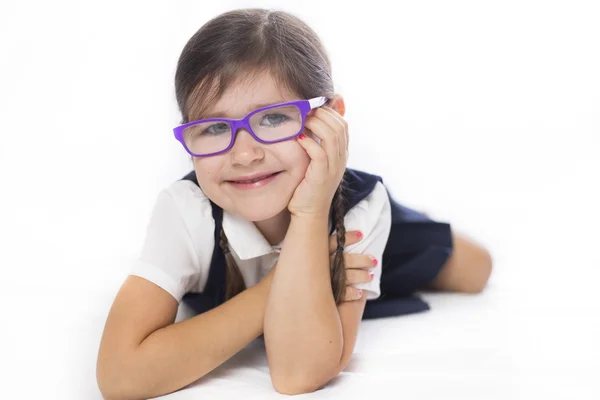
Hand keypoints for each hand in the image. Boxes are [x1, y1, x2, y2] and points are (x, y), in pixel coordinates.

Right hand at [261, 230, 375, 301]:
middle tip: (373, 259)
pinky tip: (359, 294)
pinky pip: (339, 293)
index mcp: (308, 253)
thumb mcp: (288, 261)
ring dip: (359, 276)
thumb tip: (313, 244)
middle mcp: (313, 265)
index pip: (331, 241)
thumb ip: (302, 252)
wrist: (262, 303)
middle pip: (342, 259)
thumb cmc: (275, 283)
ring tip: (370, 277)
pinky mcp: (317, 296)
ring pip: (344, 276)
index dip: (346, 236)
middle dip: (360, 259)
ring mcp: (316, 281)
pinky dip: (350, 293)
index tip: (360, 233)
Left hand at [288, 105, 348, 217]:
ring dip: (315, 124)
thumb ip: (316, 144)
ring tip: (301, 120)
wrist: (309, 213)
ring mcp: (333, 168)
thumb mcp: (315, 162)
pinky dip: (309, 142)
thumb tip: (310, 121)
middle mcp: (340, 159)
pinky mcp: (321, 176)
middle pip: (339, 127)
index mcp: (341, 154)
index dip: (329, 112)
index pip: (343, 125)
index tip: (312, 108)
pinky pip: (319, 153)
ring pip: (332, 136)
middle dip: (322, 114)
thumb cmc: (308, 186)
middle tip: (305, 111)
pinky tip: (298, 138)